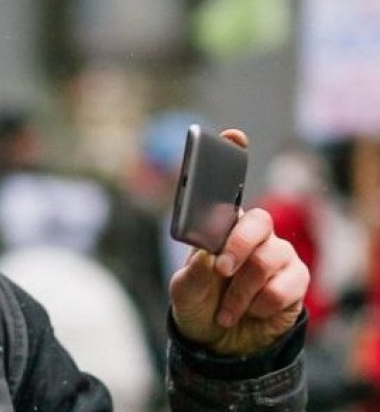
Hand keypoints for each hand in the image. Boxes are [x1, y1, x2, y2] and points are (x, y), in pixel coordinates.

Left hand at [169, 129, 308, 356]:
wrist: (217, 343)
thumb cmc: (199, 305)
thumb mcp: (184, 287)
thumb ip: (195, 270)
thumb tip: (213, 258)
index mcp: (222, 226)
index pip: (229, 185)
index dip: (233, 156)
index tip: (233, 136)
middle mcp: (254, 234)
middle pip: (257, 222)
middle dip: (237, 246)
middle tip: (221, 270)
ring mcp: (278, 255)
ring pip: (266, 260)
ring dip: (240, 291)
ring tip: (226, 308)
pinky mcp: (296, 282)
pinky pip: (283, 287)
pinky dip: (260, 305)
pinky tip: (251, 312)